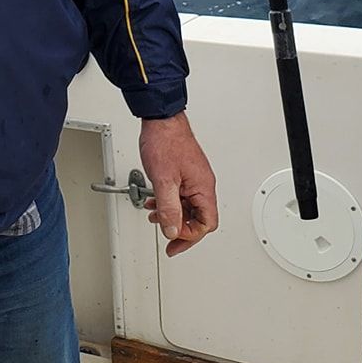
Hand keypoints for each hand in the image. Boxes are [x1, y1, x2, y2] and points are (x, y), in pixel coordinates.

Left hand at [138, 115, 217, 257]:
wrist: (161, 120)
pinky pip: (181, 196)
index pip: (205, 223)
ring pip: (188, 208)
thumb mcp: (163, 180)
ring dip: (173, 217)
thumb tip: (172, 231)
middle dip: (181, 231)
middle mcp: (202, 184)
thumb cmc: (165, 142)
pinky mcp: (185, 173)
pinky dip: (169, 204)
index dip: (189, 235)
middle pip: (198, 218)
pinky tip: (156, 203)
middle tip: (169, 242)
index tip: (173, 239)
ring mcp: (194, 178)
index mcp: (203, 188)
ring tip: (157, 220)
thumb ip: (169, 209)